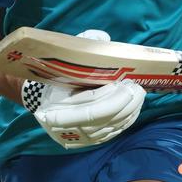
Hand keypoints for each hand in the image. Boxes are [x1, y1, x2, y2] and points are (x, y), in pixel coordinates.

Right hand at [22, 29, 145, 148]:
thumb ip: (83, 46)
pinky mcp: (87, 141)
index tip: (126, 85)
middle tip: (137, 89)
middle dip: (125, 104)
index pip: (89, 110)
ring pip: (110, 128)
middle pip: (103, 120)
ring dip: (129, 112)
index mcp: (53, 109)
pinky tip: (134, 108)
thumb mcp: (64, 59)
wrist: (42, 100)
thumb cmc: (57, 76)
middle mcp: (64, 129)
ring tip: (138, 95)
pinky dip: (125, 121)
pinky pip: (111, 133)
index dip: (111, 100)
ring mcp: (77, 138)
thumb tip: (104, 40)